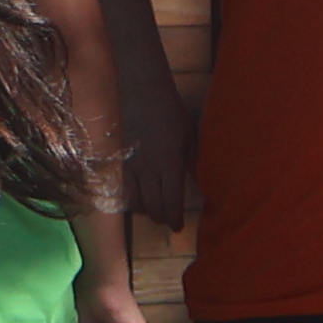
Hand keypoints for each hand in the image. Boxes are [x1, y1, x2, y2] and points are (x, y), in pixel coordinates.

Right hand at [119, 95, 190, 232]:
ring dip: (146, 212)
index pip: (170, 201)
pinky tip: (139, 202)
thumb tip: (202, 183)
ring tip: (156, 214)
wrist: (142, 95)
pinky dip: (131, 201)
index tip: (179, 228)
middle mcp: (148, 169)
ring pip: (135, 202)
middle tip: (170, 222)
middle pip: (152, 206)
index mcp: (169, 164)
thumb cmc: (172, 114)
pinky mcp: (120, 161)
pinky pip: (124, 190)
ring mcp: (132, 166)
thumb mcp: (190, 137)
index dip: (174, 218)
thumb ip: (194, 162)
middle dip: (162, 218)